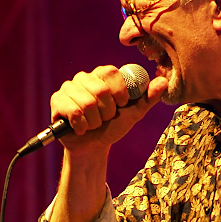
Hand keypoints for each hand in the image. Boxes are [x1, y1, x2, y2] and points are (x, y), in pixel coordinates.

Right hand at [50, 64, 167, 149]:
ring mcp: (68, 88)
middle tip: (105, 119)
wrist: (93, 148)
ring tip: (93, 124)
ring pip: (87, 103)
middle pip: (100, 90)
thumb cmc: (112, 127)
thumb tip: (163, 82)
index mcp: (102, 74)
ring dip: (95, 121)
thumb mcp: (133, 113)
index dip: (119, 93)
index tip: (121, 106)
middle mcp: (84, 77)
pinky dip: (82, 126)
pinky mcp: (57, 102)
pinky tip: (81, 128)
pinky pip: (73, 112)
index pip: (111, 73)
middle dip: (107, 112)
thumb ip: (148, 97)